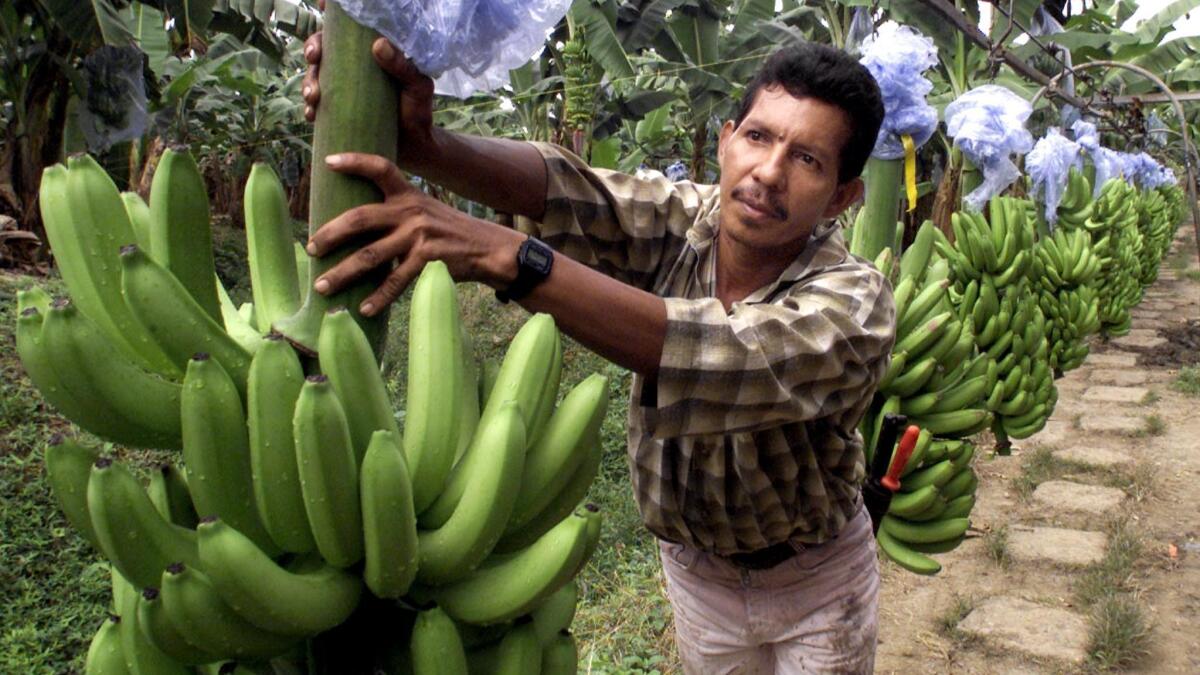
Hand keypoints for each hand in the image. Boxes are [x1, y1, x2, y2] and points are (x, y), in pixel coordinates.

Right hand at [301, 4, 437, 168]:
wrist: (415, 146)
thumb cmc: (418, 110)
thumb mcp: (417, 86)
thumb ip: (403, 66)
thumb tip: (378, 45)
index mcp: (371, 54)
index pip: (348, 30)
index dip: (332, 17)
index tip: (322, 6)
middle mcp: (353, 68)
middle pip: (323, 48)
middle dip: (313, 48)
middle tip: (314, 57)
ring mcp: (343, 89)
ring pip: (314, 77)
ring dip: (307, 82)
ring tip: (313, 96)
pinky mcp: (337, 112)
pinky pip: (316, 107)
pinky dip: (309, 110)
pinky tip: (311, 115)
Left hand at [305, 153, 521, 315]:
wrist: (488, 249)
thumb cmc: (450, 233)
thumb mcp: (426, 211)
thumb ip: (397, 213)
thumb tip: (355, 227)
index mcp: (408, 195)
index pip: (380, 168)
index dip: (355, 161)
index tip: (328, 162)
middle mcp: (411, 211)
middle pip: (361, 218)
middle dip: (330, 234)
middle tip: (310, 248)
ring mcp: (419, 236)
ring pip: (371, 256)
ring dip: (343, 273)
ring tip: (322, 287)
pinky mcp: (428, 260)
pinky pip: (396, 281)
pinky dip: (378, 297)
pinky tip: (364, 309)